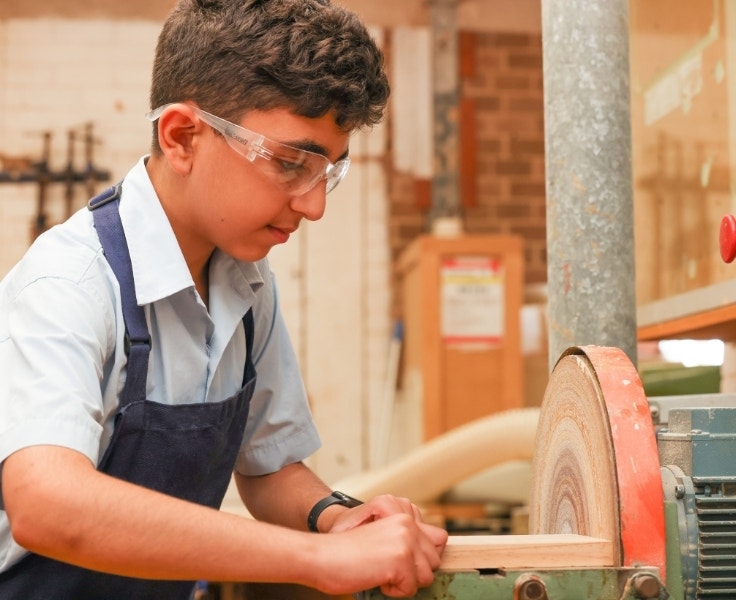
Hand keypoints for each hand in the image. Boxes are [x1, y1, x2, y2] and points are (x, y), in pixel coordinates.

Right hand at [313, 512, 446, 597]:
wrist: (320, 556)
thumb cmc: (346, 551)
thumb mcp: (382, 536)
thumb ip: (407, 538)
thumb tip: (435, 554)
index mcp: (403, 515)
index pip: (439, 539)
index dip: (423, 556)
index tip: (402, 561)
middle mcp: (407, 522)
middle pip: (435, 560)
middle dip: (414, 571)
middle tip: (384, 566)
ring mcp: (405, 539)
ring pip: (426, 576)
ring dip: (404, 581)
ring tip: (379, 570)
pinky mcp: (401, 558)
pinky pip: (410, 588)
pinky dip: (392, 591)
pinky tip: (374, 576)